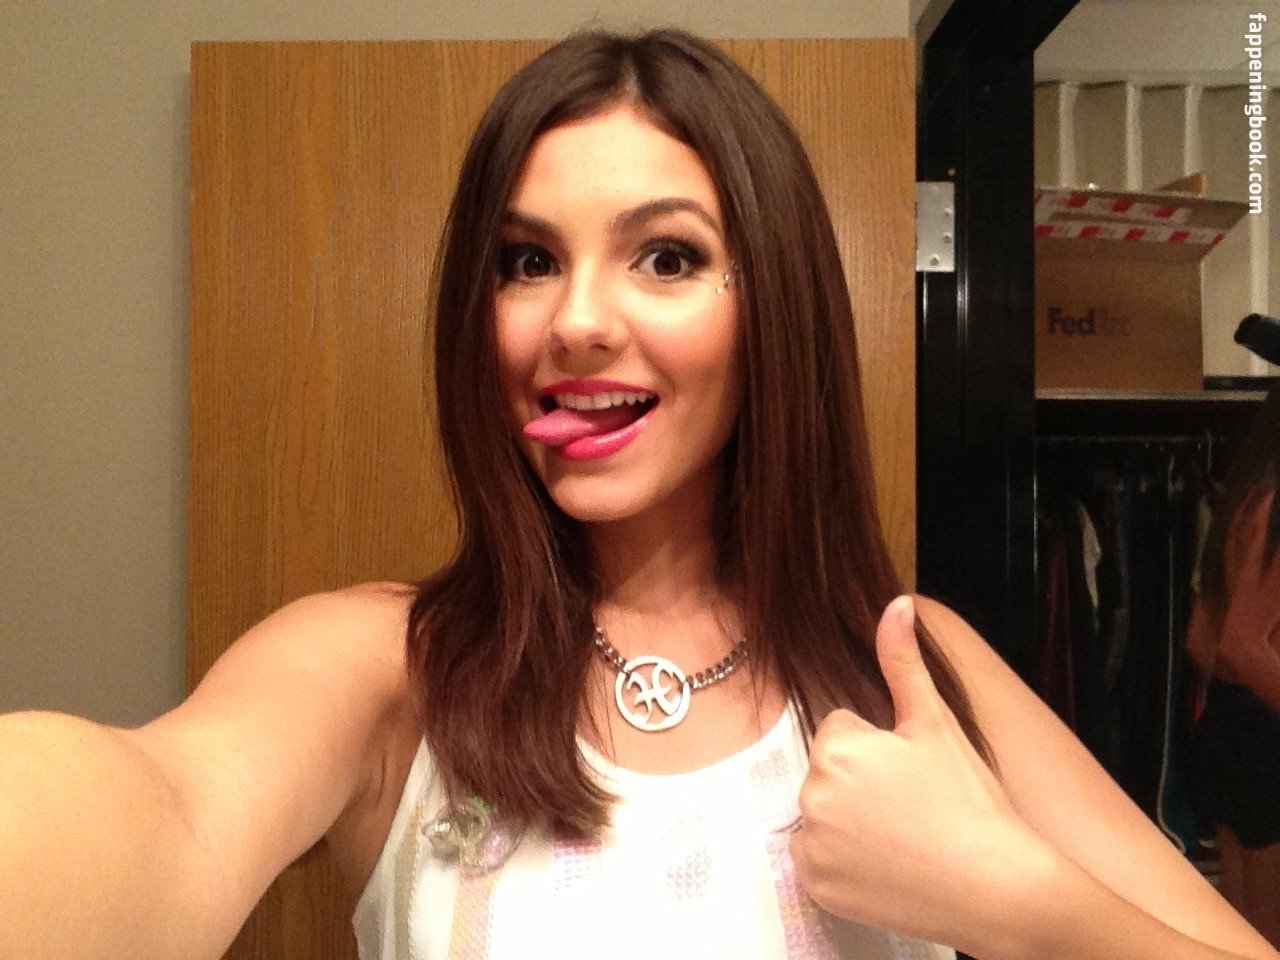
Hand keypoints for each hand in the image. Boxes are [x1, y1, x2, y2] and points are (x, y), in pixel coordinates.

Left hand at [789, 596, 1056, 952]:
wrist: (997, 887)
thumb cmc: (969, 801)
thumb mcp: (936, 722)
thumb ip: (903, 659)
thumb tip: (897, 601)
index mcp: (836, 748)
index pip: (840, 732)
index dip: (878, 749)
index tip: (911, 774)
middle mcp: (812, 794)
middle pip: (828, 773)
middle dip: (860, 783)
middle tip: (910, 806)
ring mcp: (812, 846)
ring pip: (822, 815)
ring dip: (849, 822)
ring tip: (902, 837)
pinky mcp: (817, 886)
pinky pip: (818, 861)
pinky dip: (843, 864)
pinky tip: (886, 866)